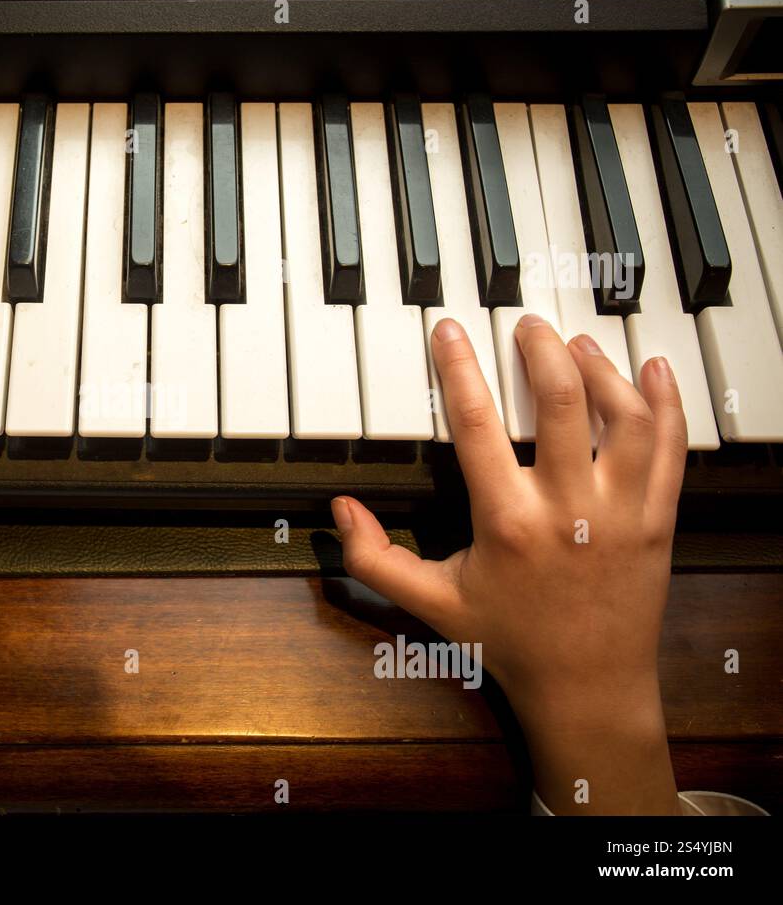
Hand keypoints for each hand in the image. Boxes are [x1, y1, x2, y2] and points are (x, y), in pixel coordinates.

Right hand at [333, 314, 685, 814]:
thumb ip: (376, 558)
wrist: (586, 686)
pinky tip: (652, 372)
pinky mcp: (659, 520)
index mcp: (508, 524)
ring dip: (603, 369)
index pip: (478, 424)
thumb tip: (342, 511)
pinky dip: (666, 403)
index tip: (452, 330)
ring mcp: (621, 513)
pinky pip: (671, 449)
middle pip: (561, 403)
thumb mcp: (430, 604)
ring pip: (624, 417)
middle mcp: (568, 510)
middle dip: (542, 350)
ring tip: (579, 345)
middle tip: (526, 327)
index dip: (461, 367)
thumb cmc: (510, 641)